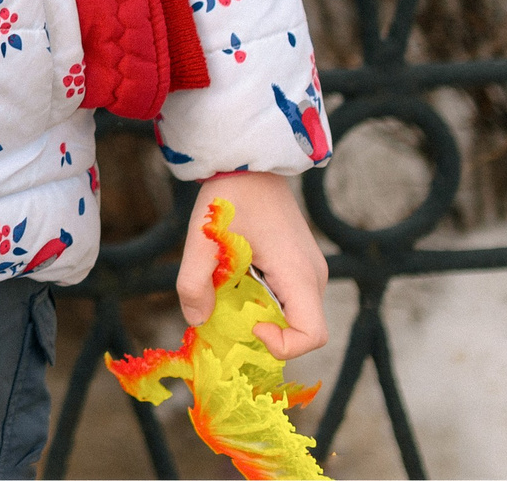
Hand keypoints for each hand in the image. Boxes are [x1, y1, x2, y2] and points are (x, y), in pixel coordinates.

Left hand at [178, 171, 327, 359]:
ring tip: (225, 288)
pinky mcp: (299, 262)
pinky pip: (287, 295)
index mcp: (299, 275)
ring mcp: (308, 269)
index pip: (313, 336)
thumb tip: (196, 321)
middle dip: (263, 331)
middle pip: (300, 328)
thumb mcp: (202, 239)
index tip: (249, 323)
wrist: (247, 161)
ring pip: (292, 312)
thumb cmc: (228, 197)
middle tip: (225, 310)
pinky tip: (232, 277)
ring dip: (259, 313)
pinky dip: (261, 298)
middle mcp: (313, 277)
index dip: (282, 344)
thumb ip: (193, 283)